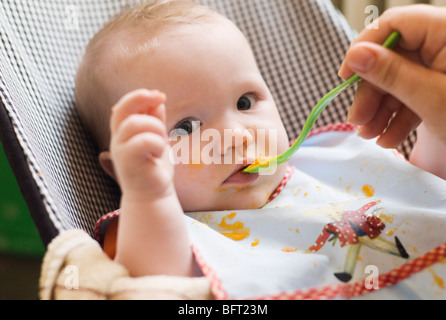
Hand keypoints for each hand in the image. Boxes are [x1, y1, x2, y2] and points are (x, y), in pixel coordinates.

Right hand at [109, 89, 173, 200]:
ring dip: (155, 127)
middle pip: (122, 110)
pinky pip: (144, 141)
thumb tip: (158, 101)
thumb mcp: (158, 139)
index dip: (139, 96)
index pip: (123, 107)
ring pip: (135, 123)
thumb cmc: (155, 167)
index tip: (159, 95)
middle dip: (142, 99)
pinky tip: (160, 152)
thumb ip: (156, 121)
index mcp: (123, 133)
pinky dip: (157, 142)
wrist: (152, 195)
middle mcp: (118, 140)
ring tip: (163, 141)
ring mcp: (120, 151)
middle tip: (161, 98)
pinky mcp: (127, 162)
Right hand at [338, 4, 445, 146]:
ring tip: (371, 136)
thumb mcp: (431, 98)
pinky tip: (389, 137)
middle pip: (392, 57)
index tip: (345, 77)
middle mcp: (444, 43)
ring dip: (381, 110)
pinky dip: (399, 116)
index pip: (393, 25)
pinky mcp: (444, 85)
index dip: (364, 49)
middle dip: (372, 93)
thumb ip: (391, 74)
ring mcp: (444, 65)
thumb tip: (355, 55)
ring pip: (400, 79)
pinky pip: (414, 93)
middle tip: (357, 122)